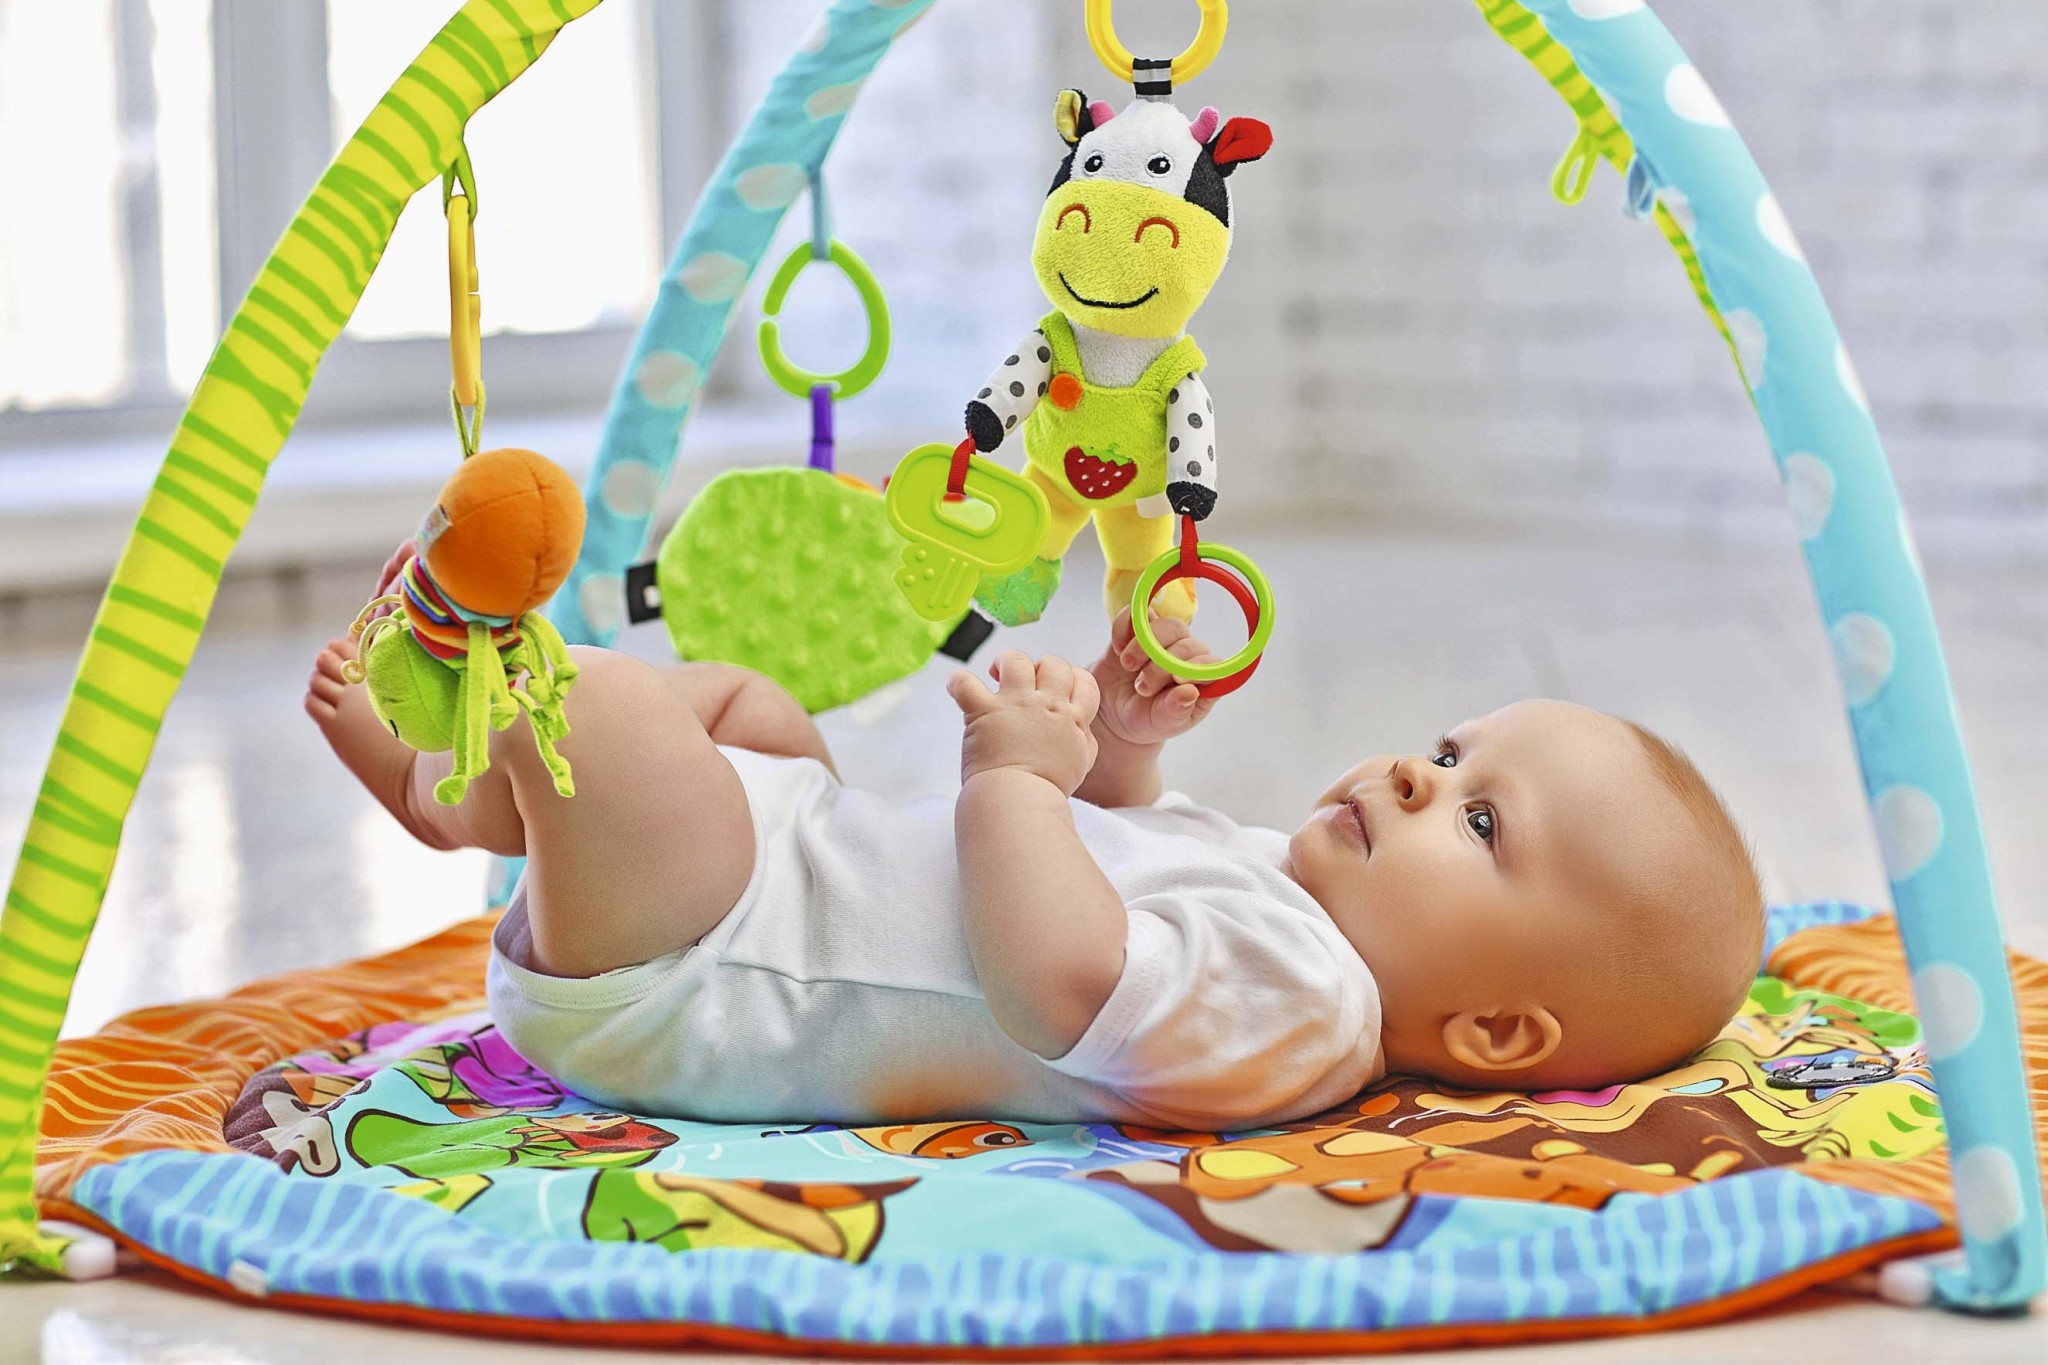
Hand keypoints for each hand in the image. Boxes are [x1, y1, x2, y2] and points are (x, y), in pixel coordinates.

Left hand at [948, 651, 1100, 793]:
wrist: (1019, 802)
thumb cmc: (1047, 789)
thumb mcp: (1080, 764)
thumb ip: (1083, 740)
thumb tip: (1080, 726)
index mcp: (1071, 719)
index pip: (1084, 680)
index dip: (1072, 679)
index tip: (1057, 689)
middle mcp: (1046, 705)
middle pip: (1053, 664)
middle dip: (1041, 666)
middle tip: (1026, 683)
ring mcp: (1015, 705)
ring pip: (1015, 660)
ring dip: (1005, 662)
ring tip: (996, 673)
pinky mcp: (984, 712)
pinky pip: (965, 683)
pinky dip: (957, 682)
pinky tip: (956, 686)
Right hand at [1091, 607, 1219, 748]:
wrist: (1113, 713)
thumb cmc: (1147, 721)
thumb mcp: (1161, 723)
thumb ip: (1176, 710)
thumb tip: (1191, 692)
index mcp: (1202, 681)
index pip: (1212, 663)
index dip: (1198, 665)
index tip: (1176, 679)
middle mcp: (1187, 656)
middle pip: (1186, 642)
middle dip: (1161, 664)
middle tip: (1142, 687)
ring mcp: (1164, 640)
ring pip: (1166, 625)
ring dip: (1143, 645)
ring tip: (1129, 667)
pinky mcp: (1138, 629)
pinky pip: (1136, 614)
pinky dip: (1124, 628)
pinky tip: (1118, 649)